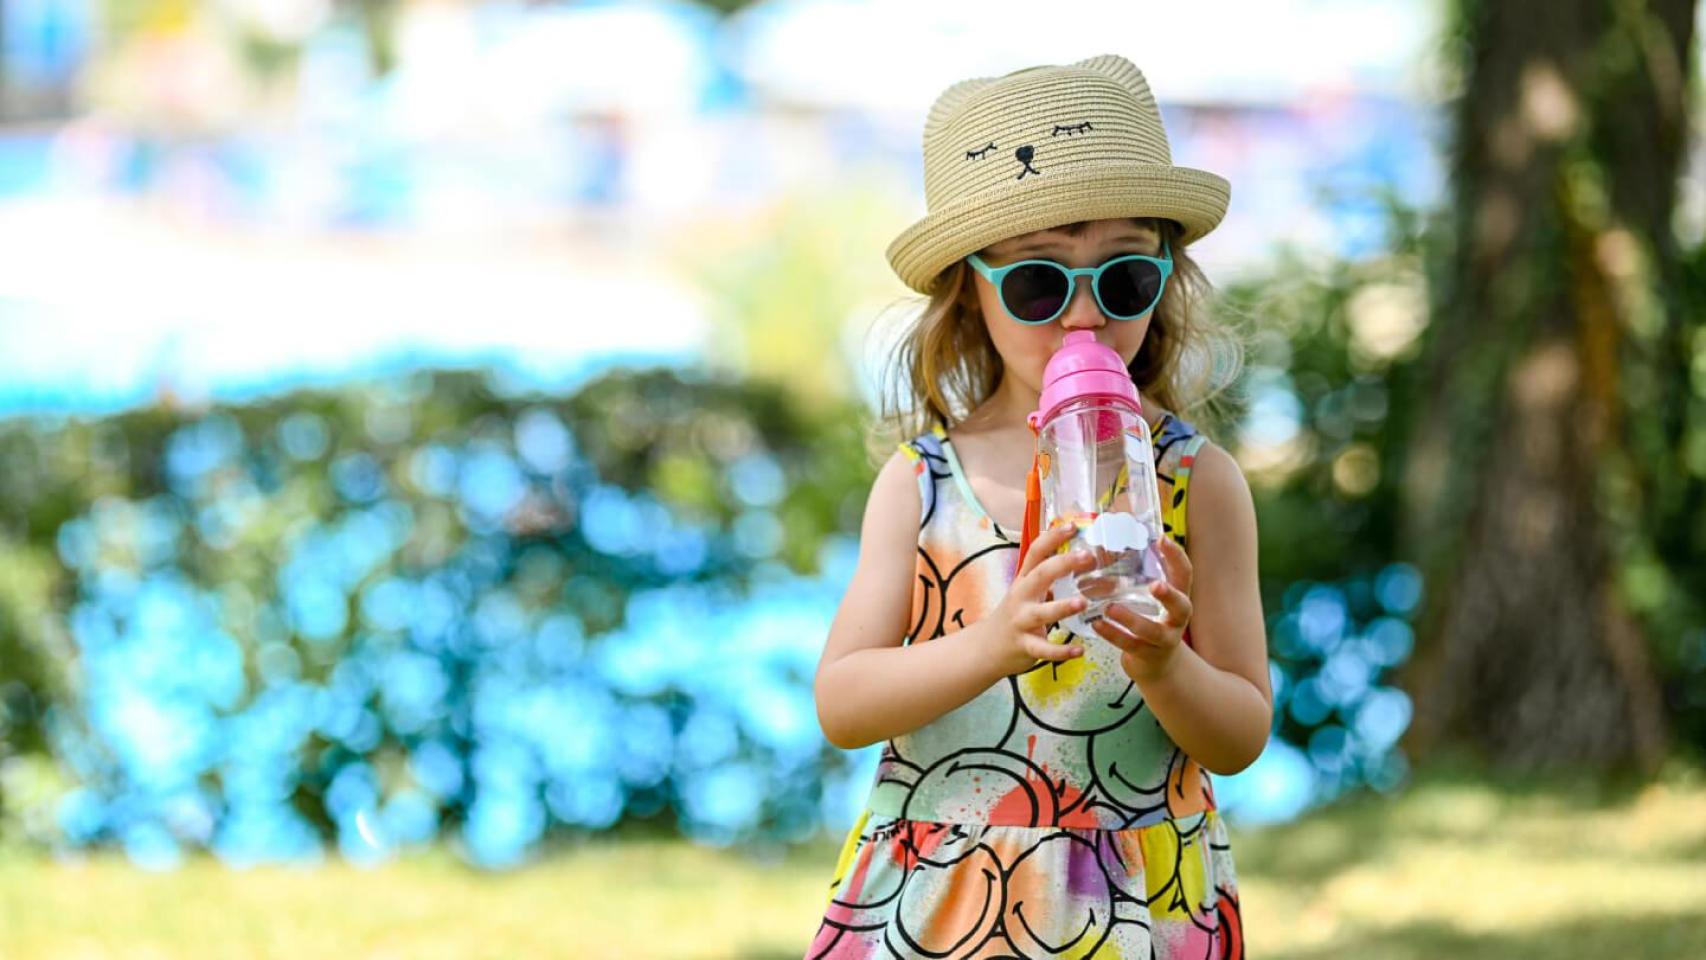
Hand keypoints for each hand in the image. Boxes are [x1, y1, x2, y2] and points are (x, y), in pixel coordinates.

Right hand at [985, 524, 1098, 676]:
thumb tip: (1077, 558)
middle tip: (1087, 557)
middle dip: (1063, 564)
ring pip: (1041, 613)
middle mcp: (1021, 597)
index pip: (1036, 552)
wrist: (985, 648)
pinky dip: (1061, 651)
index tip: (1072, 526)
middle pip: (1040, 575)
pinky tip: (1079, 650)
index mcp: (1024, 581)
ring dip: (1062, 607)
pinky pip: (1044, 649)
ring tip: (1083, 603)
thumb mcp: (1025, 592)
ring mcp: (1021, 621)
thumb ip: (1047, 577)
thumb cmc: (1014, 616)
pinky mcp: (1024, 645)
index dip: (1052, 538)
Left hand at [1092, 535, 1193, 682]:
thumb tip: (1109, 537)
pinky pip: (1130, 645)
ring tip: (1110, 607)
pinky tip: (1097, 623)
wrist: (1157, 664)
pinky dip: (1112, 634)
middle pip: (1181, 605)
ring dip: (1131, 619)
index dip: (1176, 557)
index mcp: (1179, 596)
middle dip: (1169, 595)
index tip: (1162, 539)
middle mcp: (1177, 618)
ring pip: (1152, 630)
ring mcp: (1165, 639)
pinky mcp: (1147, 655)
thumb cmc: (1149, 618)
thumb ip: (1137, 575)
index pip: (1184, 573)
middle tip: (1155, 585)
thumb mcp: (1149, 597)